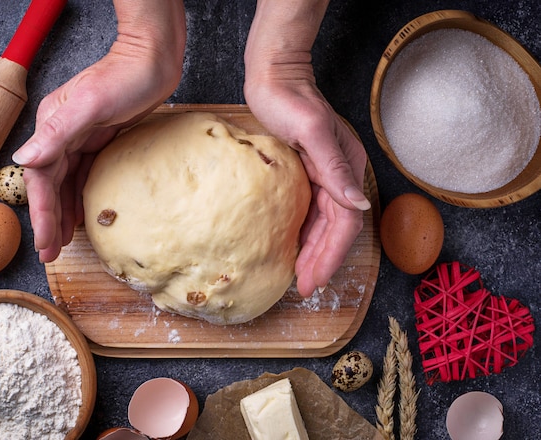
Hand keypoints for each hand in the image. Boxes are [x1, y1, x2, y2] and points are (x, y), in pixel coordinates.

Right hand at [12, 1, 185, 262]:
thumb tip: (23, 159)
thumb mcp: (90, 105)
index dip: (42, 215)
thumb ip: (56, 133)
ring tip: (63, 241)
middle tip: (52, 254)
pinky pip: (83, 173)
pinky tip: (82, 212)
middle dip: (50, 221)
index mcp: (52, 127)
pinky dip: (79, 195)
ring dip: (63, 211)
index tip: (45, 246)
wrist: (153, 60)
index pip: (41, 180)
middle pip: (50, 186)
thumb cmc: (125, 78)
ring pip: (66, 182)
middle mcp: (60, 133)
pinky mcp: (99, 137)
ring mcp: (79, 136)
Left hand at [245, 0, 370, 296]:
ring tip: (298, 275)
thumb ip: (335, 169)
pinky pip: (310, 212)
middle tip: (304, 286)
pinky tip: (292, 246)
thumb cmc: (290, 99)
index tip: (313, 280)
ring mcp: (325, 175)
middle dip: (321, 260)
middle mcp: (341, 175)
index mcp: (347, 167)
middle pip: (336, 229)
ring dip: (313, 250)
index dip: (330, 255)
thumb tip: (359, 206)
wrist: (275, 76)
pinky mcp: (309, 174)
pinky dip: (303, 233)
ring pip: (323, 224)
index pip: (345, 223)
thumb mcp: (312, 132)